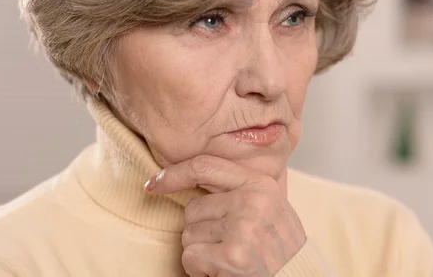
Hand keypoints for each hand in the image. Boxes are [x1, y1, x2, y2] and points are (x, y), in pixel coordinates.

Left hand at [145, 155, 306, 276]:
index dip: (175, 173)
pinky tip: (223, 271)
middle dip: (200, 230)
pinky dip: (199, 269)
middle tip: (228, 244)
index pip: (206, 166)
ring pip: (188, 234)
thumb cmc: (278, 248)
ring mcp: (243, 227)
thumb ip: (241, 189)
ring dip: (201, 251)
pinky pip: (190, 256)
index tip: (153, 184)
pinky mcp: (232, 255)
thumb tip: (193, 175)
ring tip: (229, 256)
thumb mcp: (270, 207)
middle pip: (192, 208)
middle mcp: (252, 200)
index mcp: (260, 183)